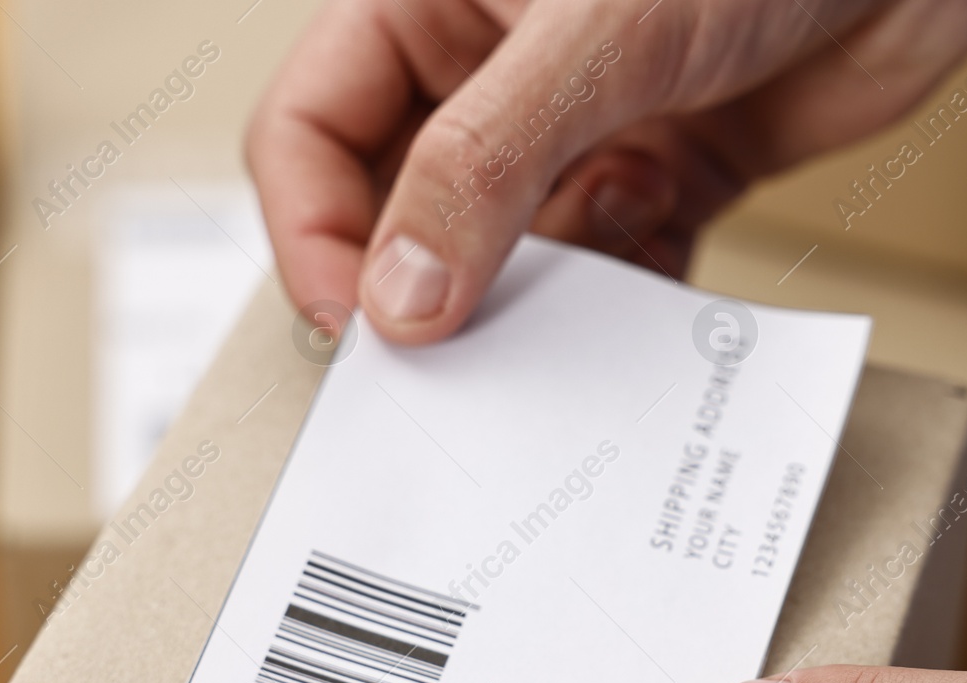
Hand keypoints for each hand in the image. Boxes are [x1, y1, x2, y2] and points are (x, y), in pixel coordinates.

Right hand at [248, 0, 966, 342]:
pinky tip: (654, 262)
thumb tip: (400, 295)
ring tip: (580, 297)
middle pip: (400, 203)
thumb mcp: (598, 36)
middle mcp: (493, 65)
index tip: (358, 326)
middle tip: (452, 362)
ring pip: (507, 251)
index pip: (312, 125)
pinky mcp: (655, 173)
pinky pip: (605, 266)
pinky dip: (623, 293)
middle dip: (430, 281)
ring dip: (540, 296)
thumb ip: (483, 166)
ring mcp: (575, 126)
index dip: (316, 230)